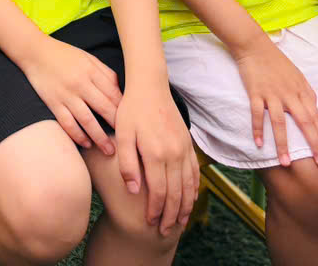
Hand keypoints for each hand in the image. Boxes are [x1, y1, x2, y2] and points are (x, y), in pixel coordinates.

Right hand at [22, 35, 121, 154]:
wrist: (36, 52)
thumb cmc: (65, 54)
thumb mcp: (88, 58)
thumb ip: (105, 73)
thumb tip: (120, 90)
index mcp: (91, 71)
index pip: (113, 94)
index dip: (124, 110)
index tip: (131, 122)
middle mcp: (80, 84)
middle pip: (104, 108)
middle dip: (117, 126)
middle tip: (126, 141)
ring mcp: (66, 95)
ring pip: (87, 121)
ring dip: (100, 138)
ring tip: (109, 151)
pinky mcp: (53, 103)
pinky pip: (68, 123)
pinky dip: (78, 135)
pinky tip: (86, 144)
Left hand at [115, 84, 198, 233]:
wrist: (151, 86)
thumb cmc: (132, 110)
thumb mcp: (123, 134)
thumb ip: (127, 163)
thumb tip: (133, 190)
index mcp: (156, 153)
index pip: (158, 191)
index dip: (155, 210)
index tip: (150, 223)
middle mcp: (173, 153)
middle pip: (175, 193)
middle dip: (170, 215)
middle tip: (164, 231)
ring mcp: (183, 148)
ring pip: (188, 185)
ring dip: (184, 206)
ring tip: (179, 222)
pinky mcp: (188, 143)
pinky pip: (194, 172)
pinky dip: (193, 189)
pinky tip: (190, 199)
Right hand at [234, 35, 317, 165]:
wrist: (254, 45)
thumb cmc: (276, 60)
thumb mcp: (297, 74)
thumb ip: (307, 91)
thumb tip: (315, 107)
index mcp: (301, 90)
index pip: (316, 116)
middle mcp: (289, 93)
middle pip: (304, 121)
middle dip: (313, 142)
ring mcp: (271, 93)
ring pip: (279, 122)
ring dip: (283, 143)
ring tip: (286, 163)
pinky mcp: (255, 92)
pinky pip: (257, 114)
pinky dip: (257, 129)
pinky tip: (259, 144)